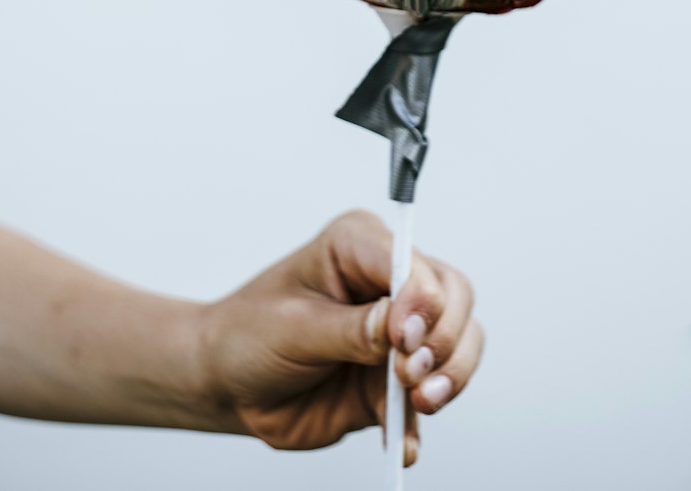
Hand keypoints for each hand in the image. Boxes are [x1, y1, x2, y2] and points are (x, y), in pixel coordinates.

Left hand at [200, 209, 483, 465]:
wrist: (231, 385)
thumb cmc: (250, 334)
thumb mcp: (293, 326)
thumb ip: (350, 329)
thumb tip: (400, 327)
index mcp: (359, 245)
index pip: (413, 263)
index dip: (420, 299)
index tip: (405, 338)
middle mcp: (388, 282)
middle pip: (453, 298)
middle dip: (445, 339)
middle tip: (412, 374)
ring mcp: (399, 331)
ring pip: (459, 342)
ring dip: (450, 376)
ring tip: (420, 402)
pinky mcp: (396, 378)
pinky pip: (430, 397)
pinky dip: (421, 424)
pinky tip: (403, 445)